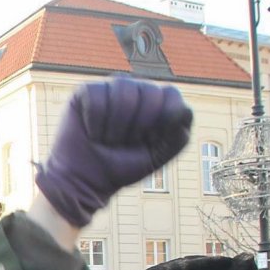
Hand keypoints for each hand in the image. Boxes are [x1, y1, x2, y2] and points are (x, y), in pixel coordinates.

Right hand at [34, 77, 192, 225]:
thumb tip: (183, 111)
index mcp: (156, 104)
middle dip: (138, 125)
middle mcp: (135, 91)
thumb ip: (179, 137)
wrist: (85, 181)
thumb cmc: (122, 167)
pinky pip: (97, 95)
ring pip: (123, 88)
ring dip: (115, 124)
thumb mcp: (157, 157)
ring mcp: (110, 89)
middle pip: (149, 91)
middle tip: (125, 142)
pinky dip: (95, 120)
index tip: (149, 141)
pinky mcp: (86, 91)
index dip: (162, 120)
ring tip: (107, 138)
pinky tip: (91, 131)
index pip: (171, 95)